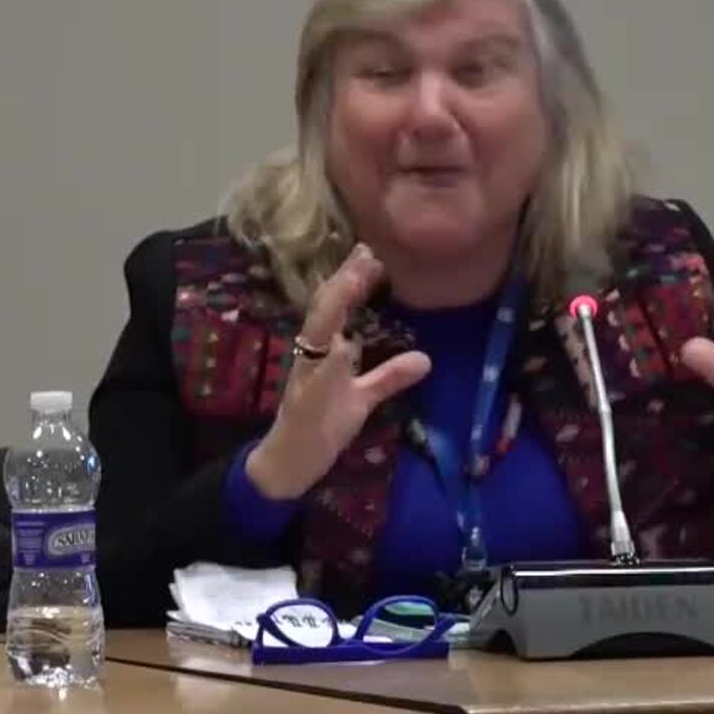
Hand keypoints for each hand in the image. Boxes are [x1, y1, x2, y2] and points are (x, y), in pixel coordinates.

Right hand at [245, 246, 430, 500]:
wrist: (288, 463)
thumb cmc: (322, 424)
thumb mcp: (363, 398)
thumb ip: (388, 376)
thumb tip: (425, 359)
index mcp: (322, 351)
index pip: (335, 308)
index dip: (351, 280)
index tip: (370, 253)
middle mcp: (310, 356)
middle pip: (325, 310)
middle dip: (344, 281)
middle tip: (366, 250)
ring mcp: (305, 378)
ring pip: (316, 335)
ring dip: (334, 306)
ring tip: (353, 279)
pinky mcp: (303, 404)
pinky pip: (316, 380)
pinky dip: (329, 363)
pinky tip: (341, 347)